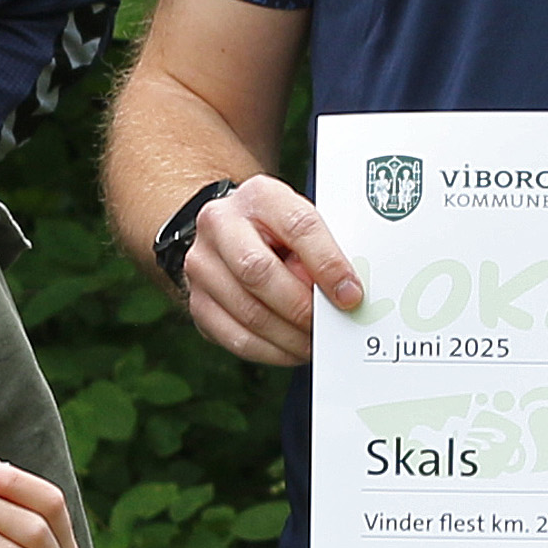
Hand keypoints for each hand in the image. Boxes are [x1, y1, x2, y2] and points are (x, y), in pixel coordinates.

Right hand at [168, 177, 364, 369]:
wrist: (230, 231)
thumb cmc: (280, 229)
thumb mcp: (304, 221)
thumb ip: (325, 249)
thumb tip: (346, 293)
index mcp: (259, 195)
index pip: (298, 226)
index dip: (327, 264)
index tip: (350, 294)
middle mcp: (220, 224)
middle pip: (259, 272)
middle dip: (302, 306)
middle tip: (329, 325)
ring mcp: (202, 265)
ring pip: (249, 311)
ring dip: (290, 336)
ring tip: (316, 342)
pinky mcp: (197, 302)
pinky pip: (237, 338)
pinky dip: (272, 351)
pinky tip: (293, 350)